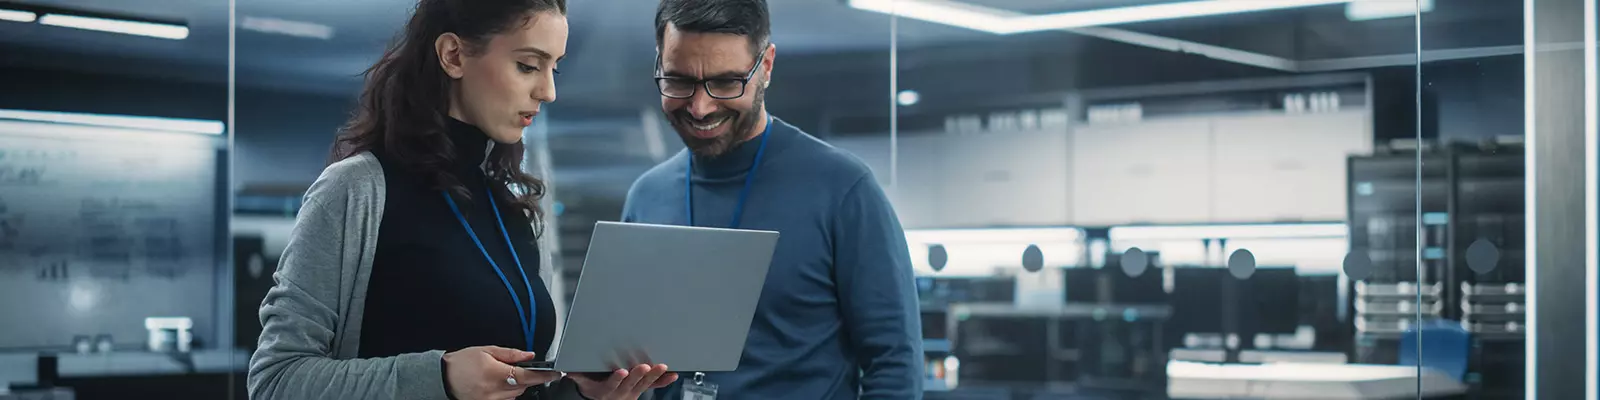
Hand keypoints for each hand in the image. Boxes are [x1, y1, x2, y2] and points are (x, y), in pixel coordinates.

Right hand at [443, 346, 561, 399]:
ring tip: (499, 376)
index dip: (545, 375)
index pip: (528, 376)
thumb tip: (529, 355)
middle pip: (524, 387)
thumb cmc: (462, 362)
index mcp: (497, 374)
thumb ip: (511, 354)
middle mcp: (496, 391)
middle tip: (512, 368)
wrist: (441, 377)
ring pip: (516, 395)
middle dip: (524, 377)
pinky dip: (506, 393)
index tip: (556, 373)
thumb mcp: (487, 350)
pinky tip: (495, 385)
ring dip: (515, 386)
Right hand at [568, 364, 677, 399]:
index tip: (621, 371)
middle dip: (638, 375)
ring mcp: (633, 392)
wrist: (601, 397)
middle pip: (631, 384)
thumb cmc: (593, 385)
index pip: (612, 384)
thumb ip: (577, 374)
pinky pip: (654, 387)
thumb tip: (566, 368)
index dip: (617, 378)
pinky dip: (663, 381)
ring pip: (644, 384)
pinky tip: (672, 375)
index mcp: (606, 390)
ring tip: (661, 367)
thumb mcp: (583, 381)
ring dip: (654, 376)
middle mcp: (621, 392)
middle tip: (644, 366)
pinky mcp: (641, 390)